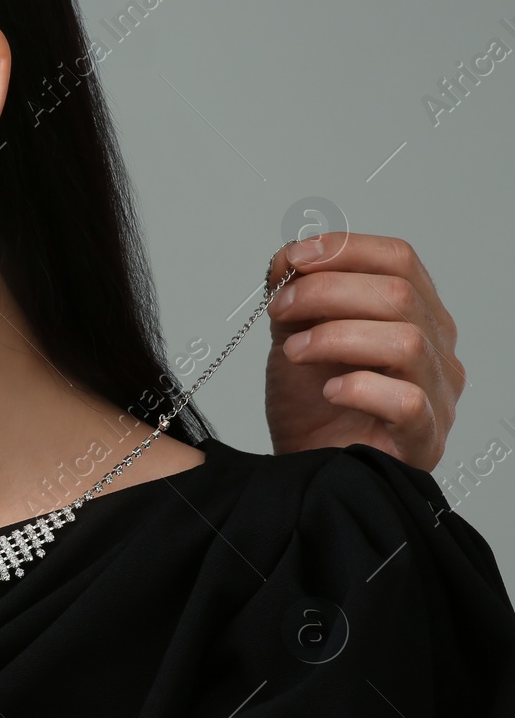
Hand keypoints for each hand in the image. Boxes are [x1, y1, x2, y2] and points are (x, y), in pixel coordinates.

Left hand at [263, 233, 464, 469]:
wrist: (304, 467)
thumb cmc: (311, 407)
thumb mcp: (296, 337)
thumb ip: (298, 297)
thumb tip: (290, 255)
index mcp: (414, 315)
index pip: (399, 260)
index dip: (345, 250)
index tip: (293, 259)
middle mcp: (437, 349)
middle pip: (399, 294)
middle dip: (327, 292)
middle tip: (279, 310)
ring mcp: (438, 395)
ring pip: (406, 342)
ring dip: (336, 337)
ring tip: (294, 353)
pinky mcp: (424, 440)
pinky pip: (408, 402)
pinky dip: (360, 388)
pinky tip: (328, 392)